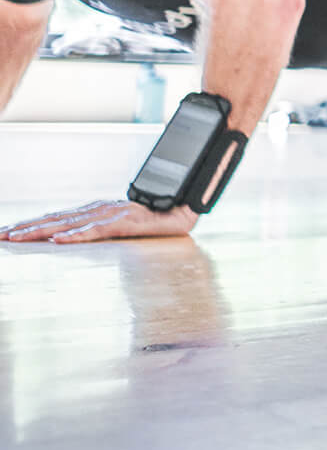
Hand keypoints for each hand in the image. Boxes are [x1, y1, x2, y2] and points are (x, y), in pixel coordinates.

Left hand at [2, 199, 198, 242]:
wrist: (184, 209)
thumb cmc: (155, 218)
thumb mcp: (122, 226)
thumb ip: (101, 230)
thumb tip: (77, 239)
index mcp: (95, 211)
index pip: (56, 218)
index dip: (30, 224)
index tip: (6, 232)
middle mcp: (98, 209)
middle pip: (54, 219)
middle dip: (24, 228)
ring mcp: (111, 214)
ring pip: (68, 224)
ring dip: (39, 230)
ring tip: (16, 237)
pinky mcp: (125, 222)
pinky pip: (96, 231)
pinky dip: (75, 235)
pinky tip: (58, 239)